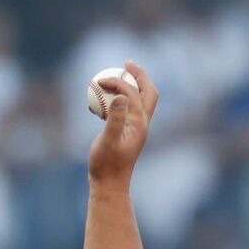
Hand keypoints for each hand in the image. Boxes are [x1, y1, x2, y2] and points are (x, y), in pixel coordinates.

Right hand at [87, 60, 158, 189]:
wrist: (109, 185)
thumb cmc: (106, 165)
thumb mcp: (107, 140)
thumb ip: (114, 118)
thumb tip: (119, 96)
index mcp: (139, 123)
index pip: (131, 93)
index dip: (117, 82)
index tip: (100, 80)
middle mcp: (142, 124)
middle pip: (148, 93)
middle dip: (139, 76)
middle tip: (127, 63)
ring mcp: (135, 129)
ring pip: (140, 101)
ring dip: (132, 85)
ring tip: (118, 75)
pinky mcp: (127, 133)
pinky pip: (128, 110)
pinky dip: (120, 99)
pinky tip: (105, 100)